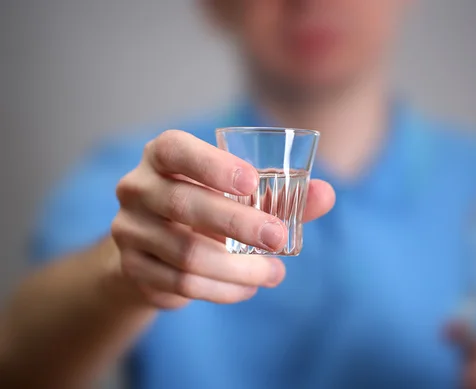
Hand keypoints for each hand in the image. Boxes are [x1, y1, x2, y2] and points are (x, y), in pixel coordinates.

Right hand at [111, 130, 334, 308]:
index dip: (212, 165)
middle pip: (184, 205)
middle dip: (238, 224)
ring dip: (237, 268)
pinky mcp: (133, 267)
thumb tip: (326, 194)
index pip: (176, 150)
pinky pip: (181, 284)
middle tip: (279, 238)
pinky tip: (248, 288)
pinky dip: (222, 289)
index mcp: (162, 156)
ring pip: (186, 253)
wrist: (153, 247)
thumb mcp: (235, 197)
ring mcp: (129, 229)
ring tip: (274, 273)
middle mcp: (137, 188)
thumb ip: (279, 195)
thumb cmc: (204, 208)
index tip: (252, 182)